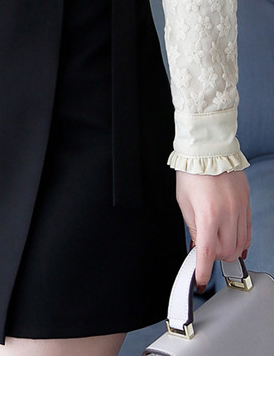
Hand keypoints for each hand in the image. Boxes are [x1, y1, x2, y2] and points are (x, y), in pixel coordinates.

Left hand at [175, 170, 250, 290]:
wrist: (208, 151)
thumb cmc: (192, 173)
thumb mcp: (184, 203)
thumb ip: (193, 227)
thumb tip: (200, 247)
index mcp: (208, 214)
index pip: (208, 252)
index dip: (204, 271)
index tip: (201, 280)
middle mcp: (227, 214)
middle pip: (226, 252)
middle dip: (215, 258)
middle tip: (206, 253)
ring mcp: (239, 210)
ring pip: (240, 245)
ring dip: (229, 251)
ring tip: (218, 245)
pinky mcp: (246, 205)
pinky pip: (247, 231)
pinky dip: (241, 241)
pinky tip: (233, 241)